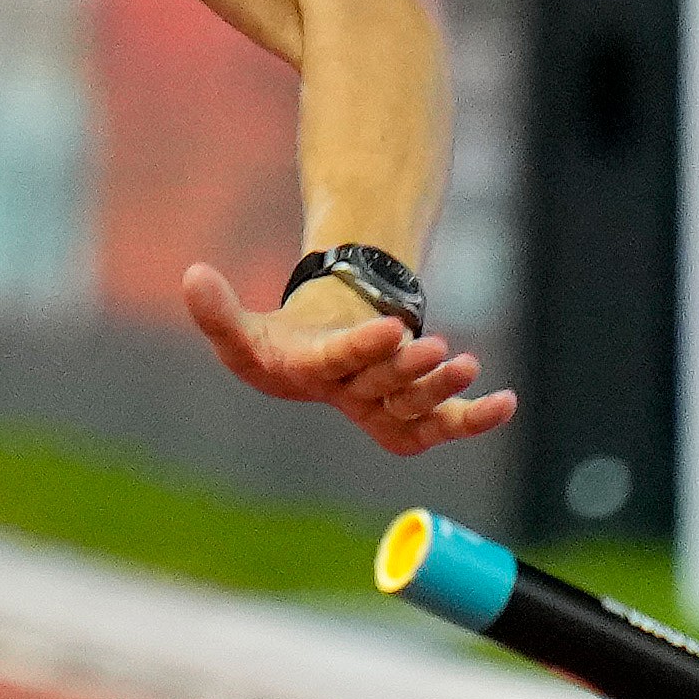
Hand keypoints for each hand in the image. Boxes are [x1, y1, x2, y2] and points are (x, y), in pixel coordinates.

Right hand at [180, 260, 515, 457]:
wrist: (310, 360)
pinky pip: (446, 424)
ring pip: (415, 405)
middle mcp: (347, 396)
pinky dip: (476, 418)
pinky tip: (506, 402)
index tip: (395, 329)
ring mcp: (384, 404)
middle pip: (382, 388)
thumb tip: (192, 275)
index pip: (338, 363)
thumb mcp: (239, 329)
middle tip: (437, 349)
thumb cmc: (275, 346)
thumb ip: (214, 309)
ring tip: (464, 363)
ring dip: (442, 388)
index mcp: (305, 376)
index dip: (365, 349)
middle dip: (410, 372)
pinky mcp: (412, 408)